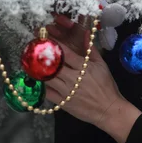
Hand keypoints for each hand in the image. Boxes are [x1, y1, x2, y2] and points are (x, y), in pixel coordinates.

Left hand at [46, 17, 141, 142]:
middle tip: (35, 51)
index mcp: (82, 67)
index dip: (53, 45)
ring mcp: (66, 91)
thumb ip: (91, 49)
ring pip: (47, 78)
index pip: (64, 53)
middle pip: (52, 65)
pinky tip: (38, 80)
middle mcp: (72, 78)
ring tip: (33, 64)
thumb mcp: (101, 65)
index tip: (45, 40)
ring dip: (39, 71)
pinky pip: (47, 93)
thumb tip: (85, 32)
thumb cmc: (106, 86)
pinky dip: (42, 86)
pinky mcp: (62, 103)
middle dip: (42, 57)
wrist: (108, 109)